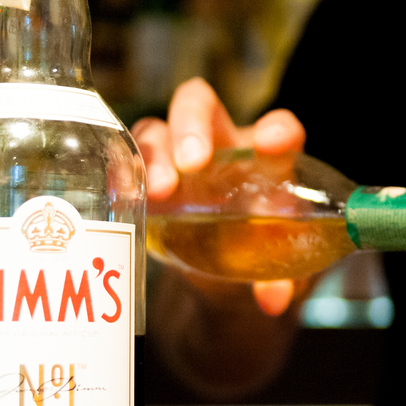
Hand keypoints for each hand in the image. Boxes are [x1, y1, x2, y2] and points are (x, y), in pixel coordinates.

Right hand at [132, 77, 306, 315]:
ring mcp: (176, 160)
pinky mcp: (145, 182)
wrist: (225, 277)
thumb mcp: (277, 268)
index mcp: (266, 160)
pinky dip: (123, 173)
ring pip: (157, 130)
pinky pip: (126, 162)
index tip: (273, 142)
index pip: (279, 129)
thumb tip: (273, 299)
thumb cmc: (259, 254)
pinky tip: (125, 194)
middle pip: (201, 106)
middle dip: (193, 126)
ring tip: (162, 191)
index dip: (277, 130)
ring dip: (156, 155)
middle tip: (194, 162)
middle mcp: (220, 147)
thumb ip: (282, 279)